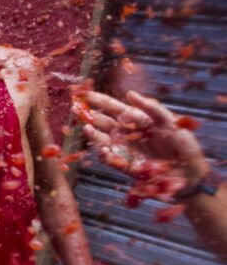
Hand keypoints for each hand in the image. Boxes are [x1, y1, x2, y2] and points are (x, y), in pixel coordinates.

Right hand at [78, 90, 208, 192]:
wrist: (188, 170)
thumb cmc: (182, 143)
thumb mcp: (170, 121)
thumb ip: (151, 107)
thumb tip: (129, 94)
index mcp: (135, 118)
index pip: (112, 106)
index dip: (98, 100)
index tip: (84, 94)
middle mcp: (124, 132)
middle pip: (101, 121)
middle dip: (87, 115)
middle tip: (75, 109)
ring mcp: (122, 148)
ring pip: (100, 139)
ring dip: (91, 134)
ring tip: (86, 128)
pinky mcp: (123, 164)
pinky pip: (109, 159)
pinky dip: (104, 155)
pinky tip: (103, 150)